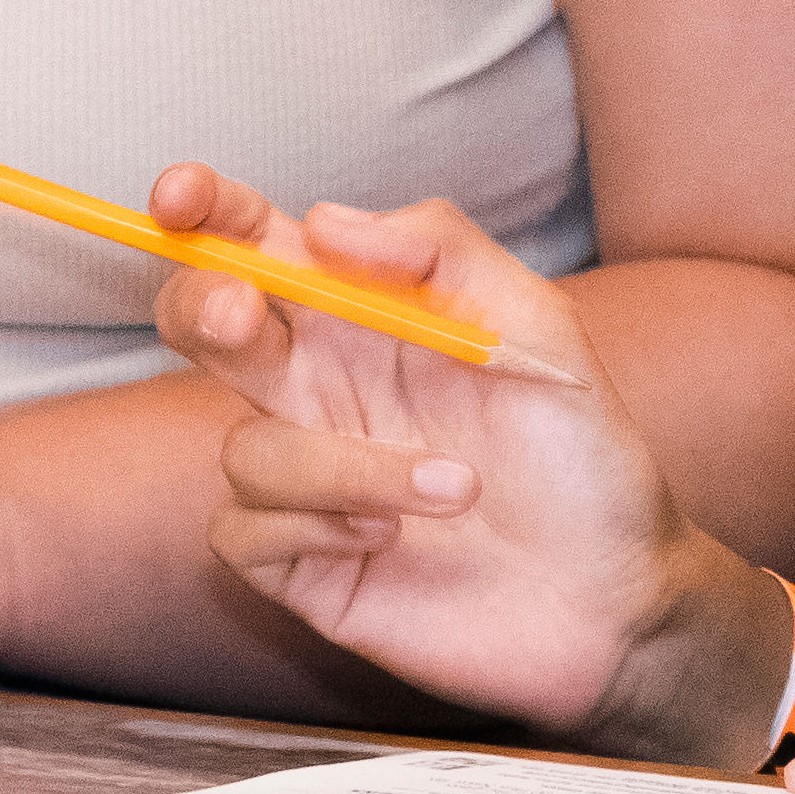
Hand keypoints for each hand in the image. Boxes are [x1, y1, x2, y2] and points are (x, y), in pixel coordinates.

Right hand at [145, 166, 789, 764]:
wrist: (617, 596)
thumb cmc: (583, 455)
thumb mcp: (541, 328)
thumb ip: (443, 251)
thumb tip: (323, 222)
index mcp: (363, 317)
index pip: (258, 243)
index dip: (202, 210)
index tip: (177, 197)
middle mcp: (317, 389)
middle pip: (202, 322)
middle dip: (201, 306)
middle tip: (242, 316)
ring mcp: (303, 479)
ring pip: (242, 446)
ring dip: (345, 465)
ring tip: (459, 486)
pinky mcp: (298, 564)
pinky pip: (246, 531)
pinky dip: (321, 526)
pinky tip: (396, 538)